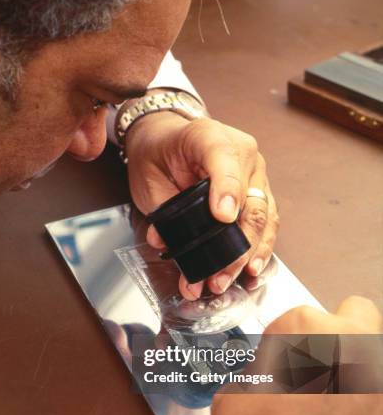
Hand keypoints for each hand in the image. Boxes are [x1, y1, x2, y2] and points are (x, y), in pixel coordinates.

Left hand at [125, 109, 278, 300]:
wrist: (164, 140)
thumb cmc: (157, 154)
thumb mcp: (148, 176)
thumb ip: (161, 209)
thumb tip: (165, 242)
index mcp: (208, 137)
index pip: (224, 160)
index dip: (226, 190)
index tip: (223, 218)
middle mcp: (241, 153)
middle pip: (250, 201)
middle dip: (237, 244)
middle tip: (219, 272)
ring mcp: (254, 172)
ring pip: (264, 216)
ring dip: (249, 253)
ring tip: (229, 277)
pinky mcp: (258, 191)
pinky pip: (266, 221)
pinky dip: (259, 248)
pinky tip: (251, 268)